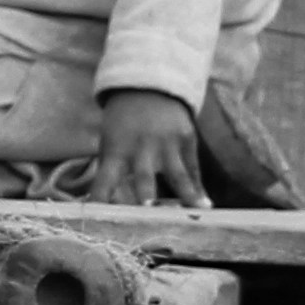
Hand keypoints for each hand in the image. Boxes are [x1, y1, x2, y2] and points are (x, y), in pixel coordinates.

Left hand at [92, 88, 206, 205]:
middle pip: (144, 175)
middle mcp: (141, 148)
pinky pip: (192, 168)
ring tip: (195, 210)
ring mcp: (166, 143)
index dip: (101, 197)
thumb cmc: (123, 127)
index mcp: (116, 151)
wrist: (147, 88)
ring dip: (185, 193)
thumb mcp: (110, 144)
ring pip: (177, 173)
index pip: (105, 179)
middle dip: (146, 193)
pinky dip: (198, 188)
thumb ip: (110, 174)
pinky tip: (205, 206)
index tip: (98, 217)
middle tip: (148, 210)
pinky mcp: (186, 138)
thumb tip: (101, 208)